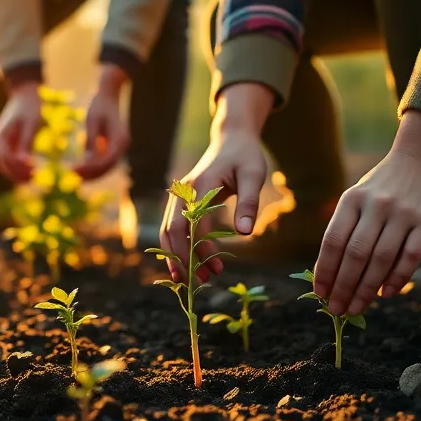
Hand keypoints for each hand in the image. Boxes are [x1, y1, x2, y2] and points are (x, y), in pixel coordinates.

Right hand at [0, 81, 42, 182]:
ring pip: (6, 164)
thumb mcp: (31, 125)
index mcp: (0, 136)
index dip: (18, 168)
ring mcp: (3, 143)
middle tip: (34, 179)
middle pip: (3, 164)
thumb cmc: (30, 107)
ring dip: (18, 173)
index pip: (5, 158)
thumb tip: (25, 163)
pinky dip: (20, 167)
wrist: (26, 93)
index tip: (33, 171)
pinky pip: (12, 160)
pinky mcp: (10, 143)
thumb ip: (26, 144)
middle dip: (17, 174)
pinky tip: (32, 171)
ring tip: (34, 178)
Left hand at [75, 64, 130, 178]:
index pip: (105, 161)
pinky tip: (80, 167)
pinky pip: (105, 161)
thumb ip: (91, 139)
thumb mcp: (93, 121)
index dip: (89, 169)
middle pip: (107, 167)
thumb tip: (87, 159)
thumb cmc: (100, 105)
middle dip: (90, 174)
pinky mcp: (115, 146)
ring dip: (92, 173)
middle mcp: (123, 146)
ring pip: (107, 167)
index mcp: (120, 139)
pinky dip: (94, 166)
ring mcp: (120, 147)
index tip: (73, 170)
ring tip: (74, 174)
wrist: (109, 95)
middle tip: (72, 176)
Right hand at [159, 83, 273, 281]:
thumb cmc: (246, 156)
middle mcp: (183, 191)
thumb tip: (245, 233)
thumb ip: (248, 203)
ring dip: (176, 256)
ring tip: (192, 278)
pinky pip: (172, 227)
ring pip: (167, 231)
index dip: (201, 249)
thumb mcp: (254, 175)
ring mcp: (179, 195)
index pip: (193, 225)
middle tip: (200, 282)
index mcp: (200, 185)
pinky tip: (188, 262)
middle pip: (171, 231)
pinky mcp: (182, 201)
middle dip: (182, 259)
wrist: (231, 138)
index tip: (216, 269)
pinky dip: (176, 246)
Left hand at [313, 111, 420, 316]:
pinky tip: (386, 293)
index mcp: (352, 200)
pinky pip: (410, 257)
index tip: (320, 294)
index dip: (325, 271)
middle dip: (343, 287)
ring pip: (381, 259)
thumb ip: (345, 228)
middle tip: (337, 310)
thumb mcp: (357, 197)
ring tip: (357, 307)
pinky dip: (397, 278)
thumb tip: (328, 272)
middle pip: (355, 254)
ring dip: (367, 289)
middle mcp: (376, 206)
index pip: (333, 241)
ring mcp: (403, 214)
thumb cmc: (383, 186)